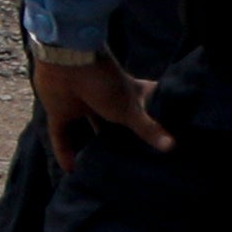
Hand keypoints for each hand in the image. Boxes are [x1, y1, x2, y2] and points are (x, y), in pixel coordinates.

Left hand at [30, 47, 166, 166]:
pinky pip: (60, 135)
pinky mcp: (59, 111)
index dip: (153, 118)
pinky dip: (64, 152)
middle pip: (114, 122)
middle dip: (119, 137)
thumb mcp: (130, 109)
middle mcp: (105, 100)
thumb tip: (173, 146)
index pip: (145, 107)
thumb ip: (148, 129)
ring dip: (92, 144)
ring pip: (88, 127)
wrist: (68, 60)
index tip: (164, 137)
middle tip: (130, 160)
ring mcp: (82, 104)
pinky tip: (71, 170)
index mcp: (127, 94)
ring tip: (101, 167)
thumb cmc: (105, 82)